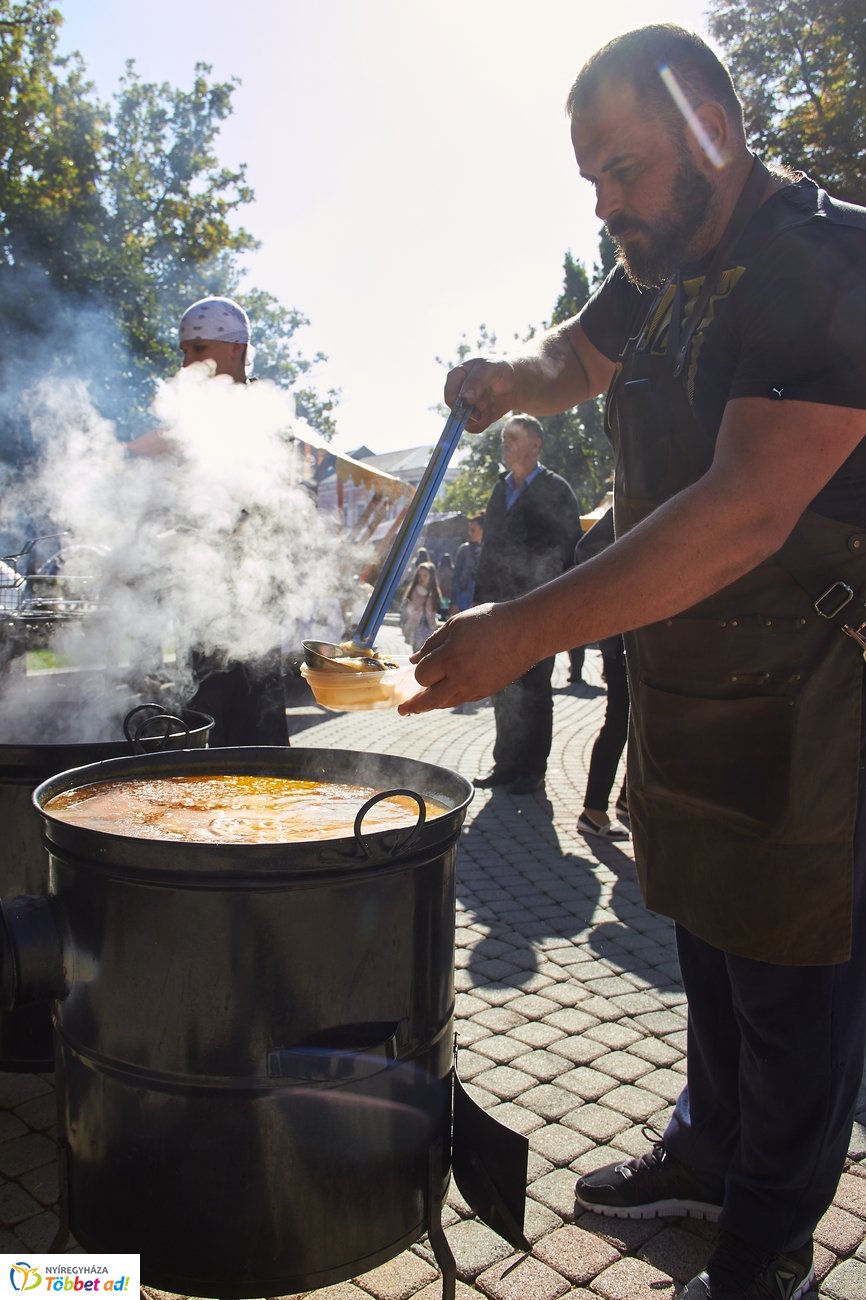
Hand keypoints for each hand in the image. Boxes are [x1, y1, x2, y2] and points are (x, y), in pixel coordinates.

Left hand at [398, 602, 529, 713]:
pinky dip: (450, 699)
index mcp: (451, 657)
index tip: (419, 666)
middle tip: (403, 711)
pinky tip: (444, 696)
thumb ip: (432, 643)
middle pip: (430, 699)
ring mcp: (475, 688)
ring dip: (432, 704)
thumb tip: (413, 660)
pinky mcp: (487, 691)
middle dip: (414, 705)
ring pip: (446, 702)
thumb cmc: (490, 621)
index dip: (419, 671)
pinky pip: (461, 699)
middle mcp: (461, 677)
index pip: (422, 675)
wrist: (526, 631)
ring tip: (419, 706)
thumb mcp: (456, 624)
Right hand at [444, 358, 516, 432]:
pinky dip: (486, 422)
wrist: (512, 382)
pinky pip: (474, 428)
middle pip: (459, 412)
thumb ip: (476, 381)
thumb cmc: (498, 370)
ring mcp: (463, 407)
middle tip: (489, 397)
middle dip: (478, 408)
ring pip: (467, 422)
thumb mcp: (489, 369)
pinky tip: (492, 410)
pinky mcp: (471, 418)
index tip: (475, 401)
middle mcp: (456, 393)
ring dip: (483, 415)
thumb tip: (465, 398)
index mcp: (455, 377)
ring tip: (492, 402)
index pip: (450, 397)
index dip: (461, 403)